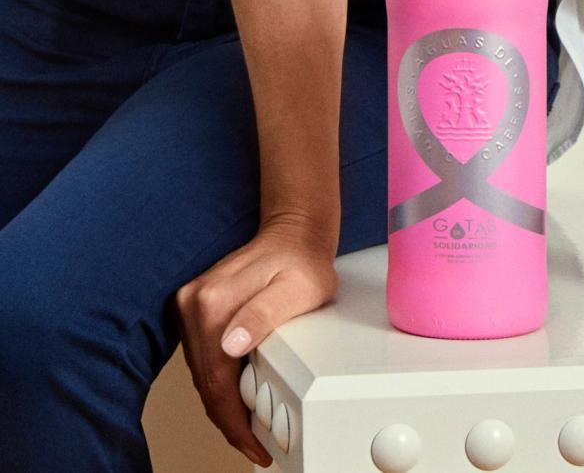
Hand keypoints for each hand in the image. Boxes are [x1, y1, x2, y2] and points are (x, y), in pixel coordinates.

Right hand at [174, 212, 339, 466]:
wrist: (293, 231)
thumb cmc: (301, 261)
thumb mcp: (296, 290)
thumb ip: (262, 316)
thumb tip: (229, 346)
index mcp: (213, 302)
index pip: (215, 382)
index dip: (234, 422)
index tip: (253, 445)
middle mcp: (194, 302)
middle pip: (205, 382)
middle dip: (228, 419)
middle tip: (254, 443)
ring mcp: (191, 302)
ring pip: (201, 373)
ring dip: (221, 402)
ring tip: (248, 425)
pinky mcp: (195, 305)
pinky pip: (202, 356)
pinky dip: (217, 380)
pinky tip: (236, 392)